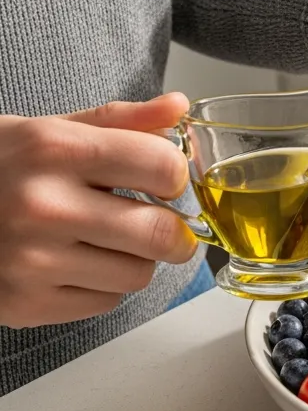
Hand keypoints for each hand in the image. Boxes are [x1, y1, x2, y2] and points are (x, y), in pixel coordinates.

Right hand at [0, 94, 198, 327]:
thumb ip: (121, 121)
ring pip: (138, 274)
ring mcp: (31, 260)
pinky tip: (73, 264)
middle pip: (161, 234)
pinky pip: (106, 303)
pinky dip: (102, 287)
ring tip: (104, 242)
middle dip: (174, 232)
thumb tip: (179, 107)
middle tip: (163, 227)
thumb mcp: (49, 130)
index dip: (175, 176)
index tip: (165, 182)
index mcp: (54, 150)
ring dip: (134, 261)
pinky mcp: (25, 303)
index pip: (162, 167)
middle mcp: (43, 205)